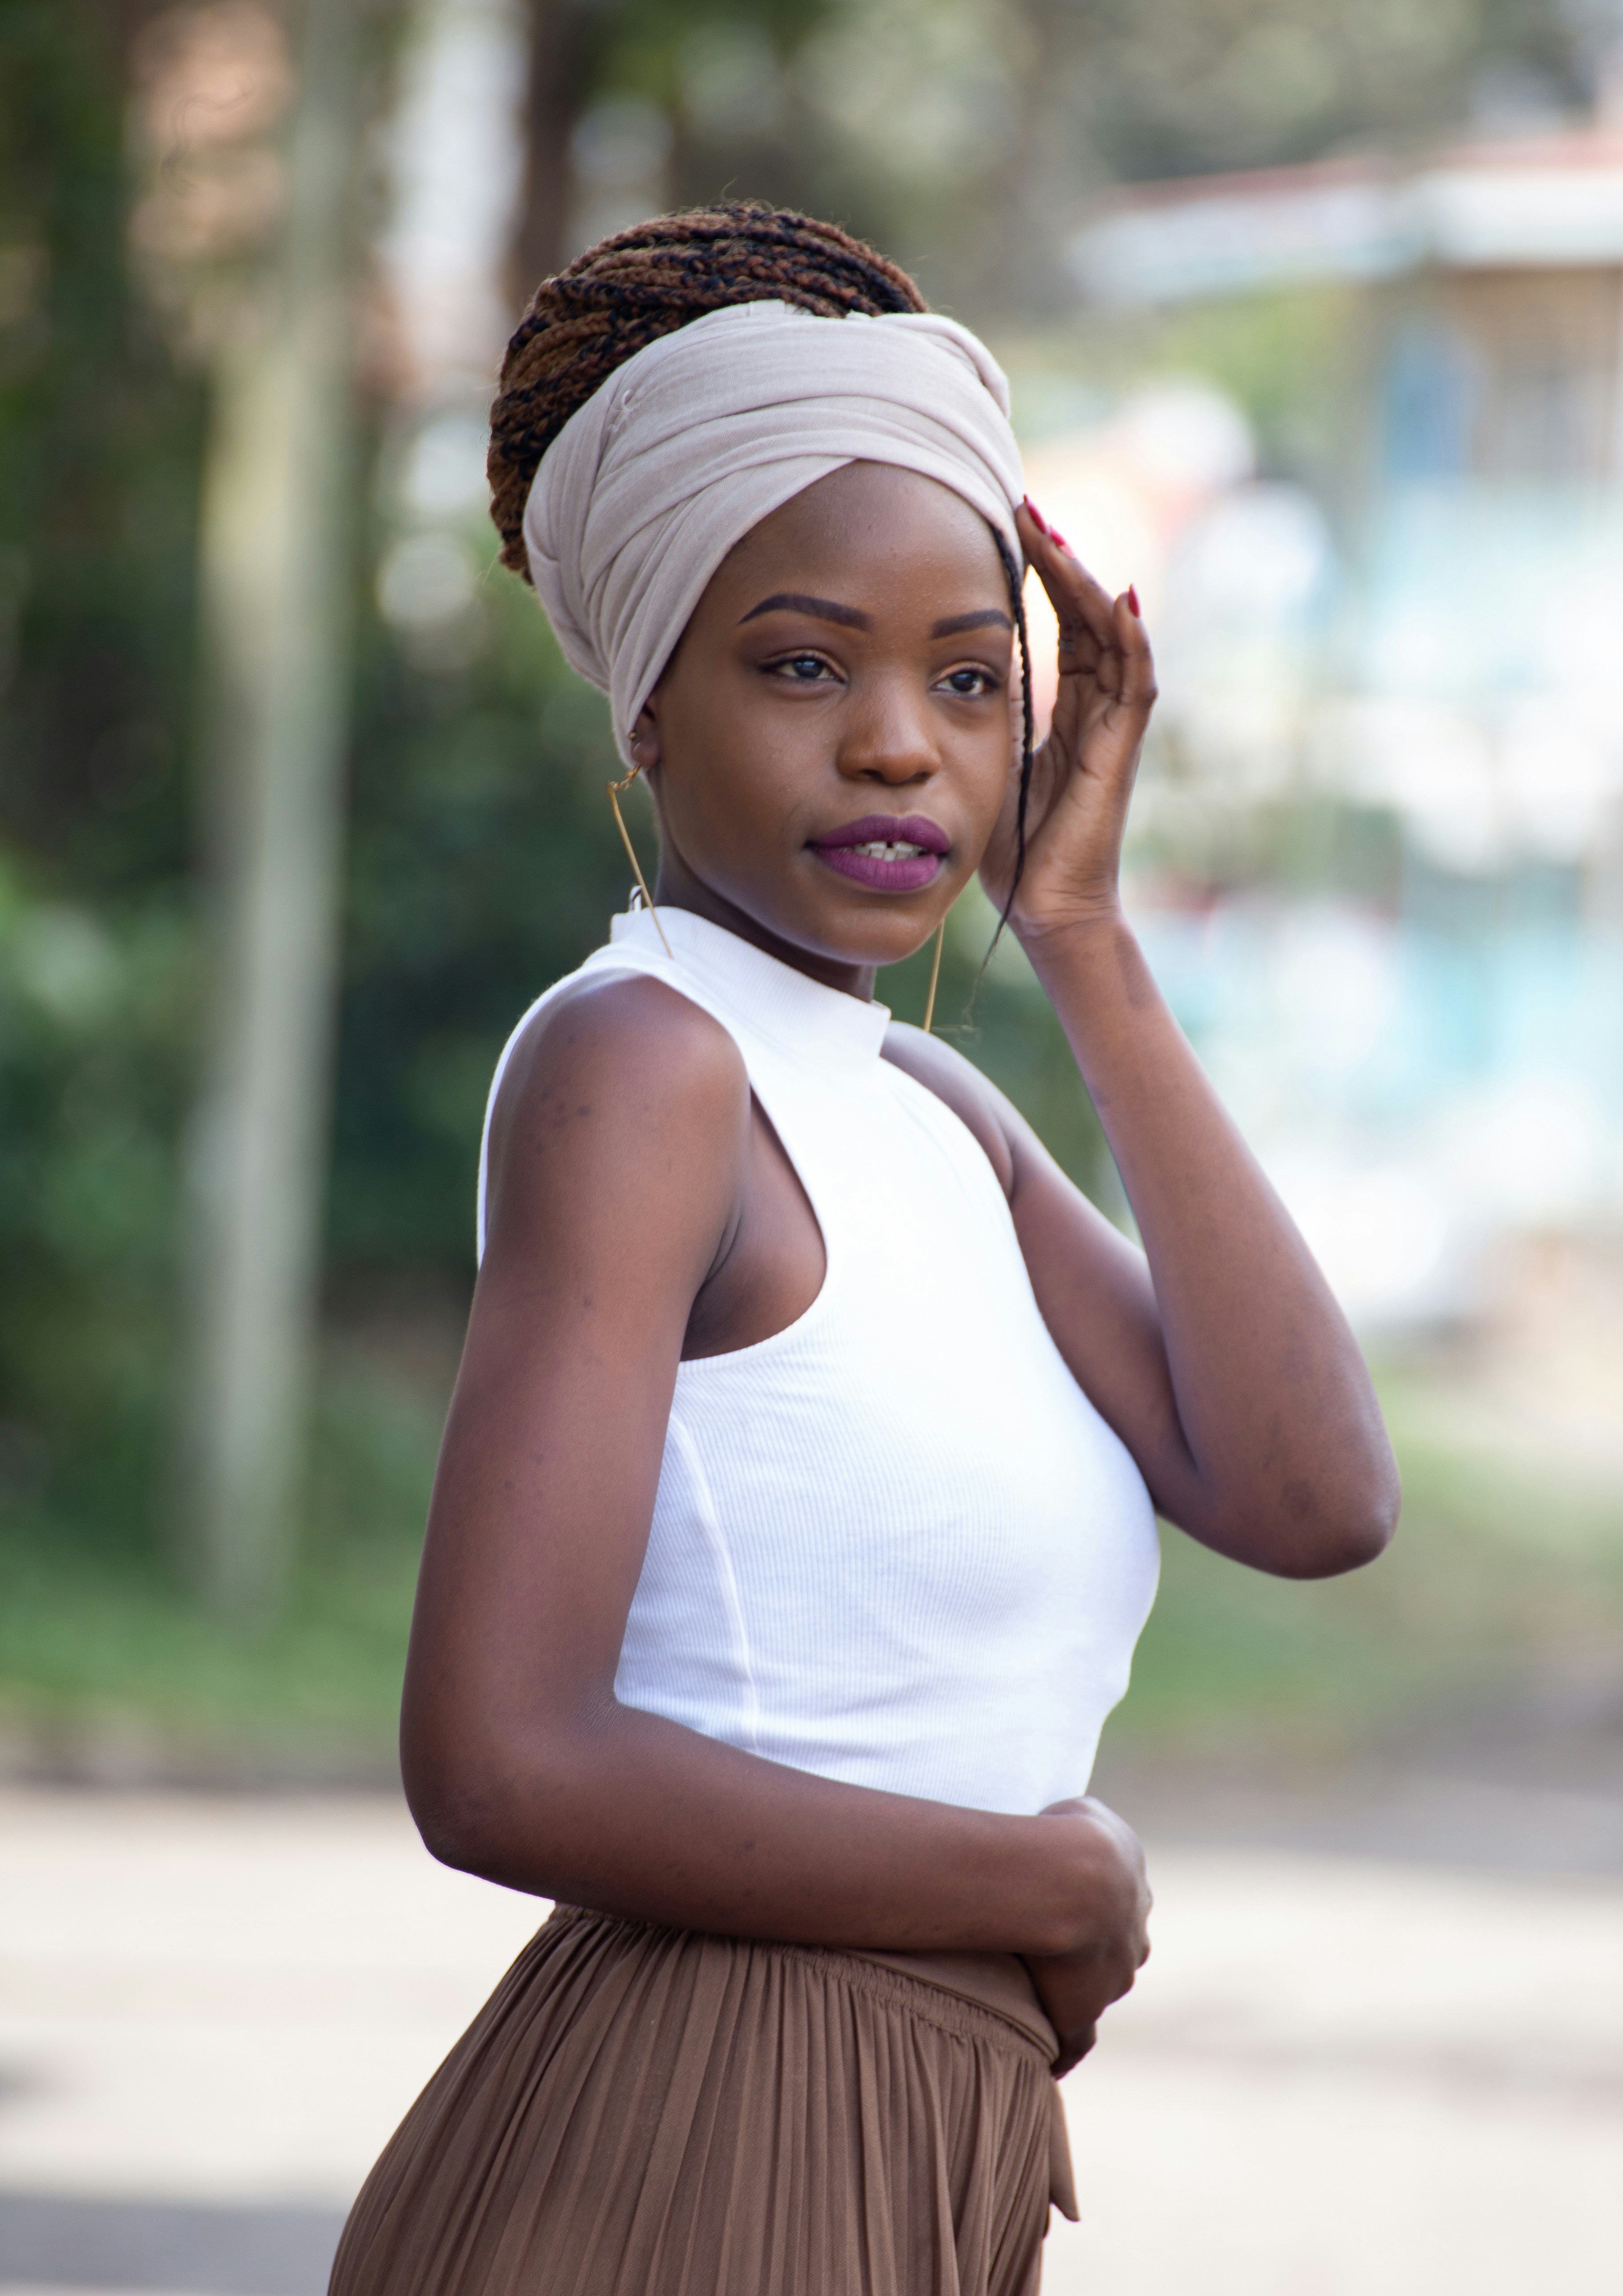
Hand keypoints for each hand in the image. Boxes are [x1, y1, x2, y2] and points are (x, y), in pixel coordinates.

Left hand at [979, 502, 1156, 943]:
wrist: (1046, 908)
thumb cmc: (1015, 849)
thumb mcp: (986, 761)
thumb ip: (982, 716)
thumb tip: (947, 670)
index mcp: (1066, 709)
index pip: (1058, 623)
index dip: (1039, 574)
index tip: (1008, 525)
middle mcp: (1096, 709)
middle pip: (1086, 614)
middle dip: (1059, 559)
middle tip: (1026, 505)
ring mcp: (1114, 728)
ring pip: (1111, 635)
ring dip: (1086, 582)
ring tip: (1058, 535)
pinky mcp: (1121, 751)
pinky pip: (1136, 681)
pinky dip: (1132, 638)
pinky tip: (1121, 596)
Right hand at [1024, 1795, 1150, 2075]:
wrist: (1072, 1879)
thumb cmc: (1070, 1837)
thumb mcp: (1087, 1814)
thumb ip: (1087, 1823)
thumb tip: (1072, 1825)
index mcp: (1133, 1897)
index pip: (1118, 1913)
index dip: (1092, 1913)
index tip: (1068, 1917)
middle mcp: (1131, 1941)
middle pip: (1114, 1955)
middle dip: (1091, 1956)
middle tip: (1053, 1957)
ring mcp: (1110, 1980)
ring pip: (1096, 1992)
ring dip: (1072, 1994)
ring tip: (1036, 1999)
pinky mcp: (1081, 2011)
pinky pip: (1076, 2039)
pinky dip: (1063, 2051)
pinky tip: (1049, 2063)